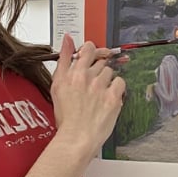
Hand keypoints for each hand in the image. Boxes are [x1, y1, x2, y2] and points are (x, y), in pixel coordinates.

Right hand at [51, 35, 125, 159]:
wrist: (76, 138)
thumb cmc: (66, 118)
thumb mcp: (57, 86)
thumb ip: (64, 60)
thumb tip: (67, 39)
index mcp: (72, 73)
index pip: (87, 49)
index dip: (92, 51)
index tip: (92, 55)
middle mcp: (86, 77)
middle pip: (100, 61)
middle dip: (98, 69)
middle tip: (94, 83)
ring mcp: (100, 87)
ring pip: (110, 72)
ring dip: (106, 80)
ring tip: (99, 94)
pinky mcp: (112, 97)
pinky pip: (120, 83)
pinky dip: (116, 89)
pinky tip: (108, 97)